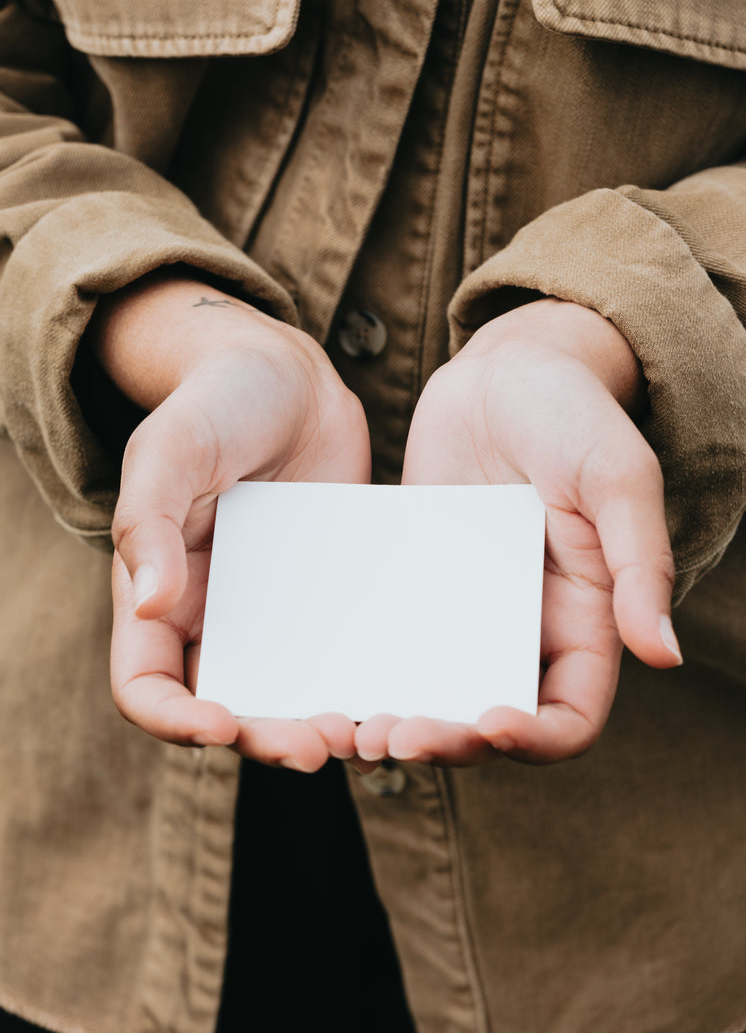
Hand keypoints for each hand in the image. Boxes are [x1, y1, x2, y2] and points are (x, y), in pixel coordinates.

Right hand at [93, 274, 371, 770]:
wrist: (290, 373)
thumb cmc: (216, 403)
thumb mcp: (172, 450)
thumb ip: (149, 520)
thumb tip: (150, 605)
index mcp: (159, 594)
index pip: (148, 686)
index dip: (174, 722)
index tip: (222, 724)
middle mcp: (216, 615)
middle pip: (229, 707)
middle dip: (265, 737)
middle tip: (318, 744)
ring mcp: (278, 610)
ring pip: (291, 692)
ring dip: (318, 723)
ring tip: (361, 731)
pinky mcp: (332, 594)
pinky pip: (344, 649)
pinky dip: (364, 677)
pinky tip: (403, 686)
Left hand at [355, 299, 680, 766]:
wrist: (501, 370)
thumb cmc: (572, 413)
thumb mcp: (617, 477)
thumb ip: (640, 563)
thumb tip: (664, 653)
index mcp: (582, 621)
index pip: (567, 716)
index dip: (533, 739)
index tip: (488, 720)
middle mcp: (520, 629)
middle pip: (485, 722)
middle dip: (444, 742)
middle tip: (392, 738)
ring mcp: (462, 610)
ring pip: (429, 693)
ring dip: (392, 723)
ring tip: (347, 728)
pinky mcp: (413, 585)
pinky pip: (387, 642)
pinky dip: (360, 671)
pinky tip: (321, 679)